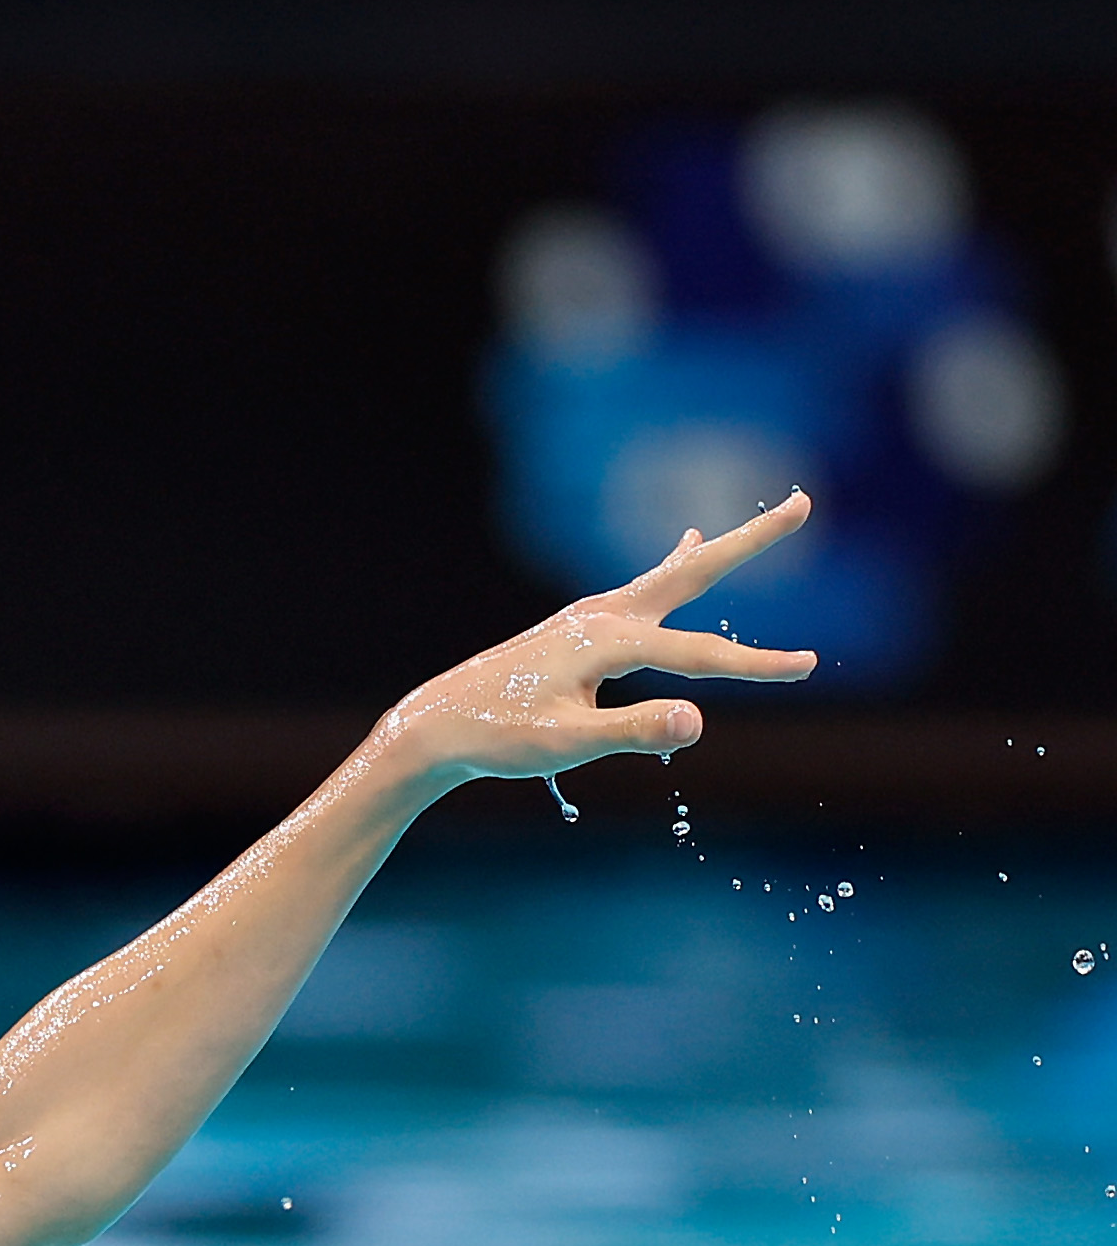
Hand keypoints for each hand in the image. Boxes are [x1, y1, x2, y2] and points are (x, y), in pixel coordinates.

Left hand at [375, 491, 818, 789]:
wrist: (437, 725)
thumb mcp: (569, 743)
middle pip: (694, 572)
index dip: (758, 664)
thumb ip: (635, 731)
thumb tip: (699, 722)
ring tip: (745, 524)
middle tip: (805, 502)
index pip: (701, 655)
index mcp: (609, 642)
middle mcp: (603, 616)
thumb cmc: (500, 737)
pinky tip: (682, 548)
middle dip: (751, 541)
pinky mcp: (577, 628)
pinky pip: (641, 589)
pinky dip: (672, 567)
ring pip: (667, 577)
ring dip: (713, 551)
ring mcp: (588, 617)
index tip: (809, 665)